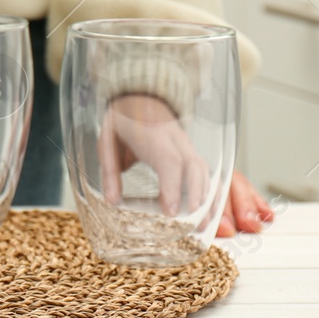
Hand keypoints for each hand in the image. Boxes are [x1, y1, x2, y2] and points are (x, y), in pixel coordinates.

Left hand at [97, 95, 273, 234]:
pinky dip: (210, 191)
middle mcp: (175, 139)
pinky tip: (211, 209)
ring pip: (204, 168)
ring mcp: (186, 144)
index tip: (171, 210)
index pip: (169, 161)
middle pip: (194, 166)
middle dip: (196, 196)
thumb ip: (109, 170)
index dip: (173, 186)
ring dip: (207, 196)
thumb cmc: (123, 119)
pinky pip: (206, 170)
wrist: (138, 94)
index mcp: (153, 135)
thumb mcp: (107, 140)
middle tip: (193, 222)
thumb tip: (111, 200)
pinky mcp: (190, 150)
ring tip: (205, 223)